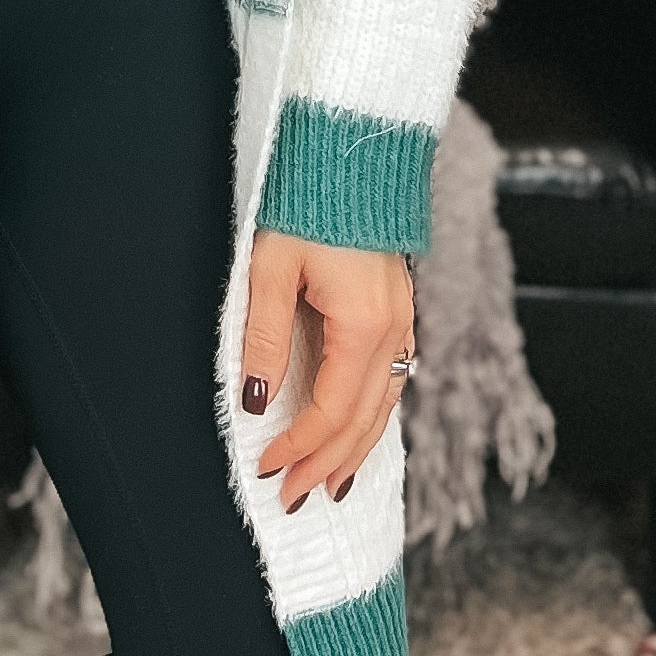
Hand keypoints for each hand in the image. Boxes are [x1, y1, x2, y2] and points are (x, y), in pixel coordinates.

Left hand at [241, 229, 413, 508]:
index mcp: (363, 325)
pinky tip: (356, 433)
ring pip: (384, 406)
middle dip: (327, 462)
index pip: (332, 409)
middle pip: (364, 420)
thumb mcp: (271, 269)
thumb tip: (253, 400)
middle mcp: (392, 331)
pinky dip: (372, 417)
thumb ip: (264, 338)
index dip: (299, 445)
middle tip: (295, 497)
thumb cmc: (309, 206)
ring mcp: (402, 323)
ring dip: (355, 449)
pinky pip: (391, 382)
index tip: (267, 466)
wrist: (352, 159)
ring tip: (329, 483)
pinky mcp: (399, 313)